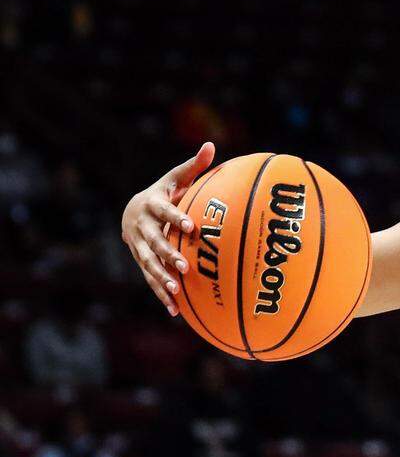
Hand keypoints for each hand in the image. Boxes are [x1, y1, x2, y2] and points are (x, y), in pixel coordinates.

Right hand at [120, 142, 214, 315]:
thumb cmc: (163, 193)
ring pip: (149, 265)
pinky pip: (151, 280)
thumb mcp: (175, 178)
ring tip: (176, 291)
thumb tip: (211, 145)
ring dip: (161, 279)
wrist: (131, 211)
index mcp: (152, 205)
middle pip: (154, 243)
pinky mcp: (142, 262)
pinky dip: (162, 295)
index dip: (176, 217)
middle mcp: (141, 228)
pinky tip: (175, 311)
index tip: (192, 226)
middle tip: (185, 267)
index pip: (164, 211)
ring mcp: (139, 247)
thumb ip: (194, 166)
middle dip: (168, 255)